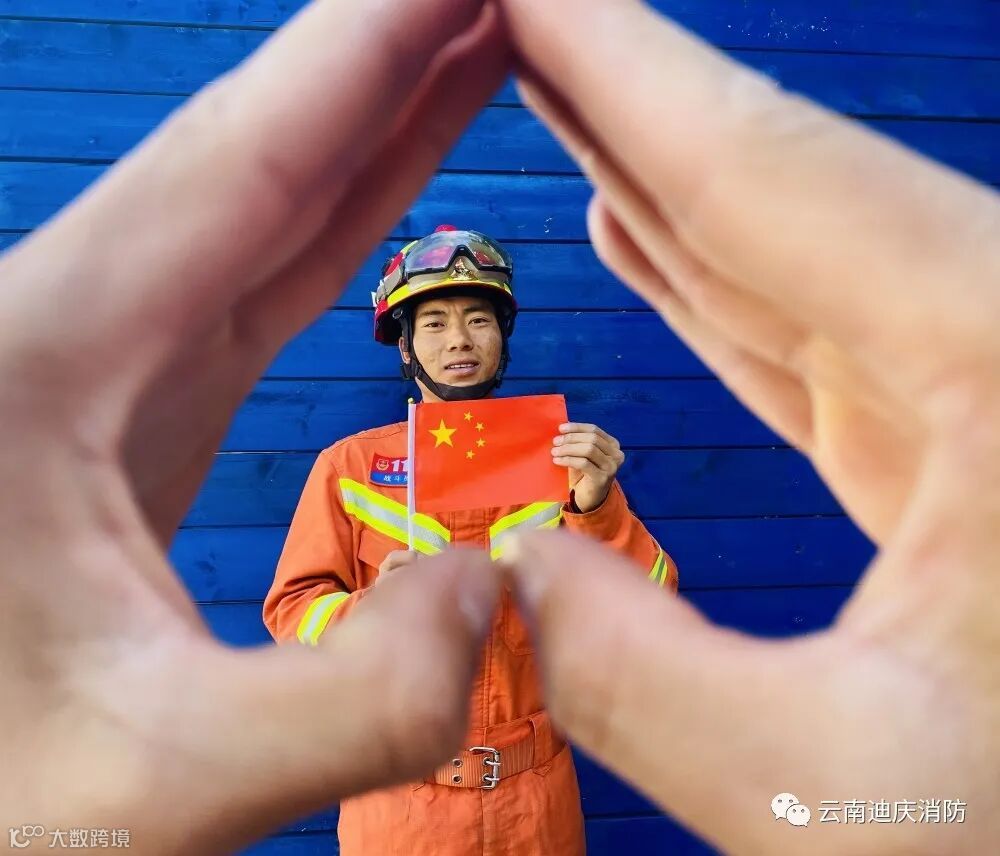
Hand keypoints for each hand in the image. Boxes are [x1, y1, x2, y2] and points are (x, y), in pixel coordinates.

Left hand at [0, 0, 508, 850]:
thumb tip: (496, 586)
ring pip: (253, 206)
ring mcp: (87, 357)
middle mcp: (53, 328)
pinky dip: (329, 217)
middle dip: (383, 59)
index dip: (365, 53)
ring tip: (471, 52)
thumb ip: (361, 703)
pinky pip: (247, 278)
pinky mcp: (122, 403)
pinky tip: (382, 187)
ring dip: (367, 124)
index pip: (242, 166)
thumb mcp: (162, 788)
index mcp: (35, 363)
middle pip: (251, 155)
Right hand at [501, 0, 999, 851]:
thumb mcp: (839, 788)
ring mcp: (988, 389)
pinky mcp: (969, 446)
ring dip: (662, 180)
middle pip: (776, 181)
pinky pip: (810, 332)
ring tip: (562, 111)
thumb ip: (633, 676)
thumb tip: (511, 569)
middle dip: (628, 98)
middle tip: (520, 25)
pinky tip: (648, 239)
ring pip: (789, 249)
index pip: (764, 170)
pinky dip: (718, 281)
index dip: (621, 68)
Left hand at [551, 422, 624, 511]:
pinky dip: (568, 460)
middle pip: (592, 439)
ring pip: (588, 450)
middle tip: (555, 442)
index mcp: (613, 445)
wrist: (589, 498)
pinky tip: (557, 460)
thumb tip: (562, 428)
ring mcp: (611, 467)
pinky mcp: (602, 478)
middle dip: (571, 438)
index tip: (561, 428)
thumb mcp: (584, 454)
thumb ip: (579, 441)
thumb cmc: (585, 474)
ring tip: (554, 451)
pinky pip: (583, 463)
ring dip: (568, 448)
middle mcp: (616, 455)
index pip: (594, 430)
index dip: (577, 427)